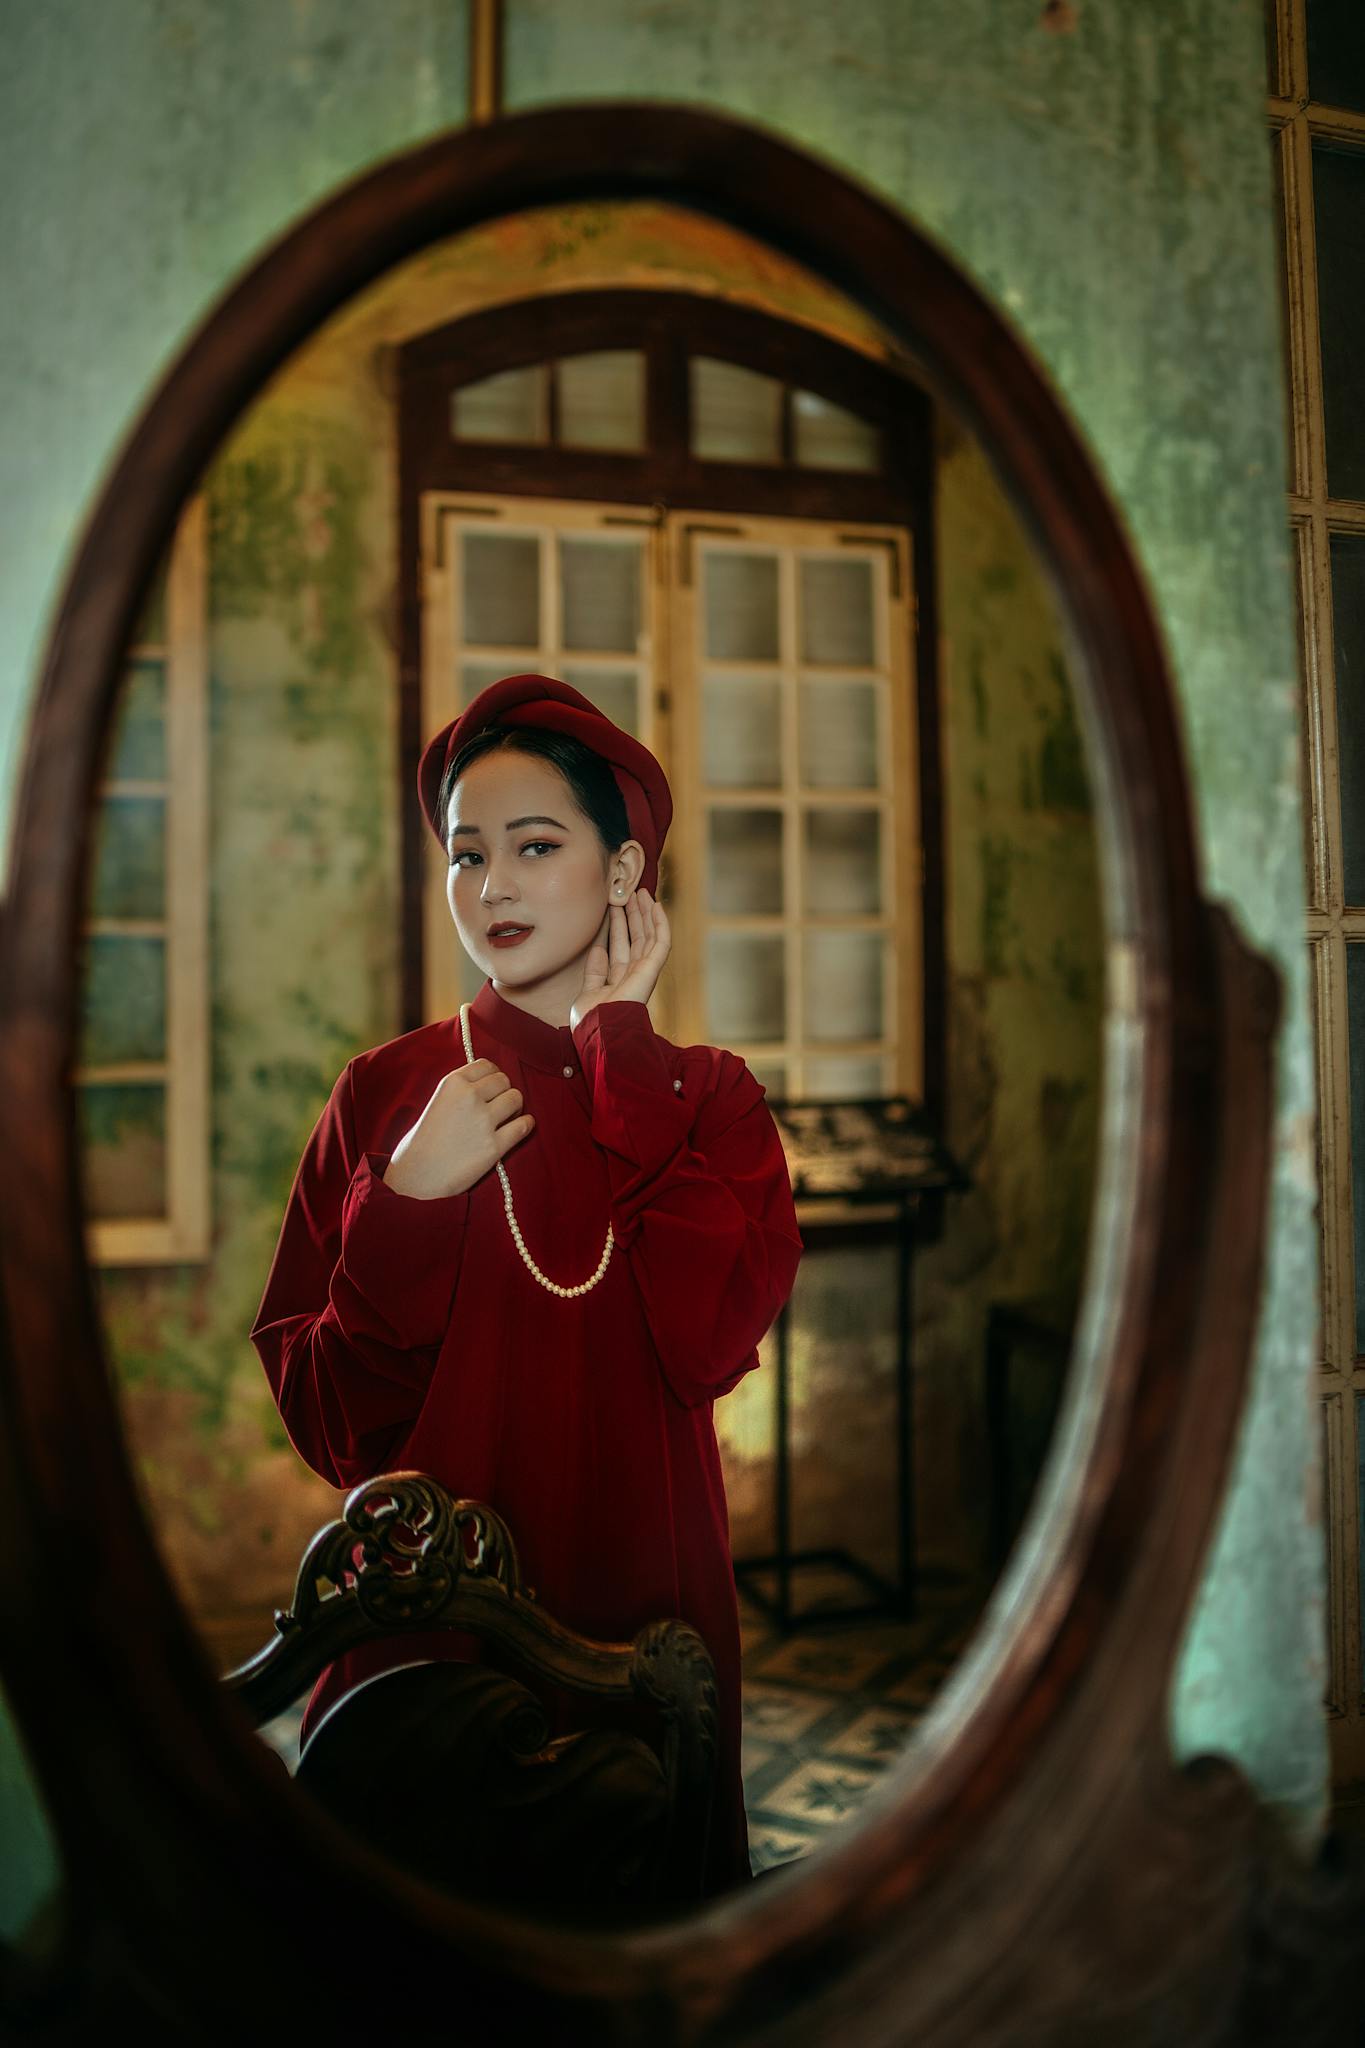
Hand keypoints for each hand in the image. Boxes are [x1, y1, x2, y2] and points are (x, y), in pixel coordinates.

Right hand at [382, 1059, 532, 1198]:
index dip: (493, 1076)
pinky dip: (525, 1125)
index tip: (493, 1087)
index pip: (486, 1065)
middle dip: (504, 1091)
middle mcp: (469, 1097)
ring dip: (515, 1107)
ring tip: (507, 1118)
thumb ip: (462, 1091)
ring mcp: (483, 1121)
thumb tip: (491, 1086)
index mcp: (453, 1083)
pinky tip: (520, 1128)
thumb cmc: (424, 1141)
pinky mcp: (494, 1146)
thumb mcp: (438, 1101)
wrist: (417, 1175)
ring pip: (516, 1098)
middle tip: (500, 1106)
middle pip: (504, 1080)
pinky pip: (523, 1125)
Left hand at [571, 886, 671, 1029]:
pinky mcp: (652, 969)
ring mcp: (645, 972)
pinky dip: (660, 923)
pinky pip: (661, 942)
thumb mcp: (587, 992)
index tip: (615, 907)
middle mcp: (634, 976)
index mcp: (620, 982)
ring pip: (649, 936)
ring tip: (641, 892)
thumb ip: (595, 972)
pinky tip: (656, 905)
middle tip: (628, 893)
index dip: (619, 926)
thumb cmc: (592, 1021)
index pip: (621, 948)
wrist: (599, 1033)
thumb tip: (598, 949)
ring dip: (646, 913)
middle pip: (636, 938)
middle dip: (633, 915)